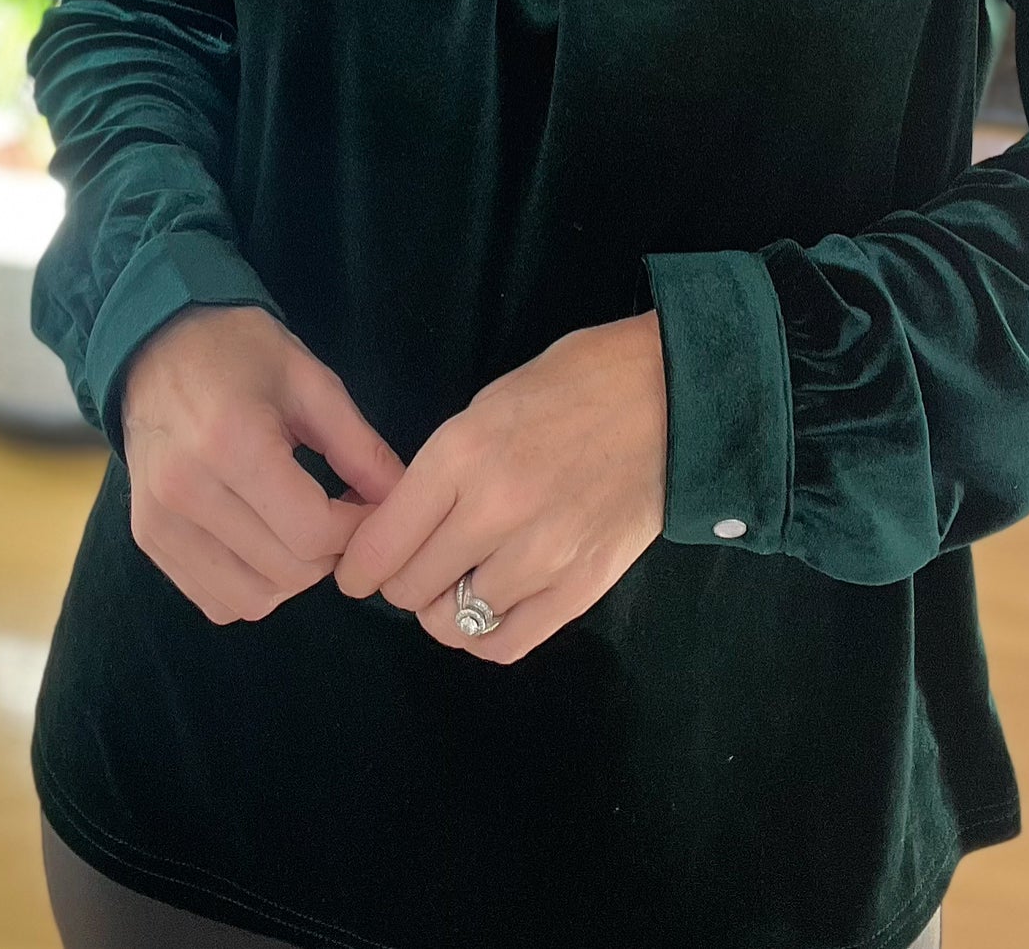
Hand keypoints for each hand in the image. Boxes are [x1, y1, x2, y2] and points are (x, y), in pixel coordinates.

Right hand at [121, 303, 404, 624]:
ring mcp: (160, 521)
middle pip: (287, 572)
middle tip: (342, 516)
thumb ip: (361, 447)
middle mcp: (188, 491)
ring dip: (293, 579)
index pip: (313, 531)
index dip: (359, 531)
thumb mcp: (311, 382)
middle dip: (331, 554)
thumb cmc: (241, 351)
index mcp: (233, 442)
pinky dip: (252, 586)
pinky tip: (265, 542)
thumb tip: (403, 501)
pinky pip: (215, 600)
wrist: (157, 343)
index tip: (372, 507)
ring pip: (251, 600)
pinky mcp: (147, 538)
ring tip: (303, 529)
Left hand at [330, 310, 667, 663]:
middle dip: (400, 584)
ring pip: (454, 622)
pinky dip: (485, 636)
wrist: (670, 397)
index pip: (382, 543)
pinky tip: (489, 611)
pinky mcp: (581, 588)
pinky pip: (507, 643)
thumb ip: (442, 469)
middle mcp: (494, 512)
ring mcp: (541, 556)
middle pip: (411, 589)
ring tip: (459, 583)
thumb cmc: (574, 385)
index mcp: (461, 454)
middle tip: (413, 569)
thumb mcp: (487, 406)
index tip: (357, 571)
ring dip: (446, 608)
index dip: (359, 566)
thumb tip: (399, 525)